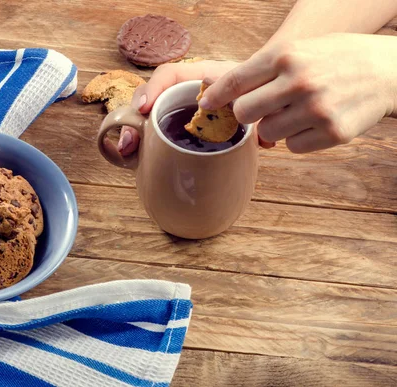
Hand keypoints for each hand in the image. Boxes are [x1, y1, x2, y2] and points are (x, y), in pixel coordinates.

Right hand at [115, 60, 252, 156]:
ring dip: (134, 135)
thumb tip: (259, 140)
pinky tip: (136, 159)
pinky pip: (155, 137)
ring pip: (148, 120)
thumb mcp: (256, 102)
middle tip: (130, 141)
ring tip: (128, 152)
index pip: (170, 75)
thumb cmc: (258, 97)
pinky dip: (144, 147)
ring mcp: (179, 114)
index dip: (153, 88)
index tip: (144, 108)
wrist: (267, 104)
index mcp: (201, 79)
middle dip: (134, 119)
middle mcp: (185, 95)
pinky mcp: (177, 133)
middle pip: (150, 101)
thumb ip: (255, 114)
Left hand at [200, 33, 396, 152]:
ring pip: (267, 133)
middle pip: (243, 114)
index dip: (215, 97)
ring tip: (298, 110)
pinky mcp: (332, 133)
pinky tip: (315, 122)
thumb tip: (221, 93)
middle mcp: (299, 81)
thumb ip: (262, 70)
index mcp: (286, 56)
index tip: (205, 105)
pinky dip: (298, 138)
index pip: (235, 81)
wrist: (388, 69)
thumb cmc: (336, 58)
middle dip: (247, 114)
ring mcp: (316, 109)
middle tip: (263, 108)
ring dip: (276, 126)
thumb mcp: (299, 50)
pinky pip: (292, 147)